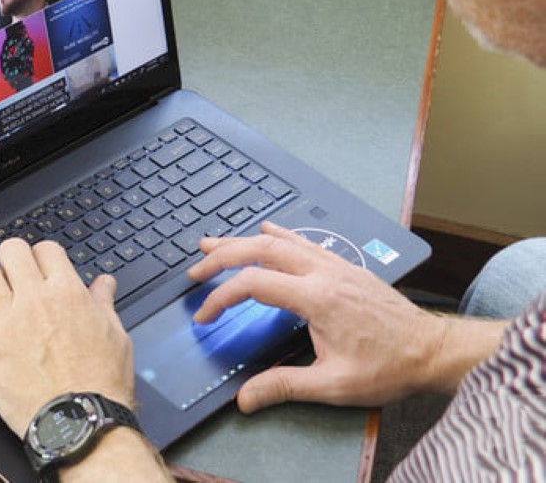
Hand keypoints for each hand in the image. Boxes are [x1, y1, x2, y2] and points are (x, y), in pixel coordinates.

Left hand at [0, 238, 134, 437]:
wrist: (81, 424)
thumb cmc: (101, 385)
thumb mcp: (116, 335)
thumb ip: (104, 303)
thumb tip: (102, 284)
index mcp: (67, 293)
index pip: (45, 249)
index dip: (43, 257)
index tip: (41, 269)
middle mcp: (33, 301)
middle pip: (10, 250)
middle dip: (13, 259)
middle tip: (15, 276)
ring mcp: (5, 325)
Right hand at [187, 222, 447, 412]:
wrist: (432, 350)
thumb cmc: (387, 367)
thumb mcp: (335, 385)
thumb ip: (286, 386)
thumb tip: (245, 399)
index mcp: (316, 298)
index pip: (253, 284)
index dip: (221, 297)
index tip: (205, 316)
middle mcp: (322, 272)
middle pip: (260, 250)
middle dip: (221, 257)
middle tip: (195, 269)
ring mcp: (334, 264)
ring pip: (279, 241)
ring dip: (242, 240)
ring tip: (212, 242)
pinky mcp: (343, 266)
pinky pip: (303, 241)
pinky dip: (277, 235)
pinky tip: (266, 230)